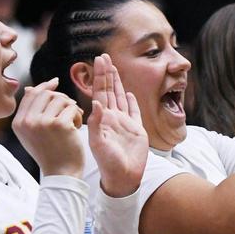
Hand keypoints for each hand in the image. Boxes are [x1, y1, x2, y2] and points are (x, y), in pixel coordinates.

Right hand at [13, 77, 84, 177]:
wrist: (61, 174)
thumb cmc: (51, 154)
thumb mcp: (32, 133)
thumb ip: (30, 112)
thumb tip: (30, 88)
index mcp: (18, 123)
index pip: (30, 94)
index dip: (44, 86)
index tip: (55, 83)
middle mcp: (27, 121)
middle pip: (46, 94)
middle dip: (61, 98)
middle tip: (70, 109)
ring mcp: (42, 122)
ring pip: (60, 99)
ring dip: (71, 108)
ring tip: (74, 121)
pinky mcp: (59, 124)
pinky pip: (72, 108)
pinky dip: (78, 116)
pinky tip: (78, 127)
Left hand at [87, 54, 147, 197]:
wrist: (123, 177)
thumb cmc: (108, 163)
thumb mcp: (99, 143)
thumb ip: (98, 123)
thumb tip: (97, 102)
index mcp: (103, 118)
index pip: (101, 92)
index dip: (100, 76)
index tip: (98, 60)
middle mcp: (113, 118)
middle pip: (110, 91)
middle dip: (107, 73)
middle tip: (104, 56)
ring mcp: (125, 123)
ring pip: (121, 98)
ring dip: (118, 83)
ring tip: (114, 68)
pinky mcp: (137, 130)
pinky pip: (134, 112)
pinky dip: (132, 102)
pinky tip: (130, 93)